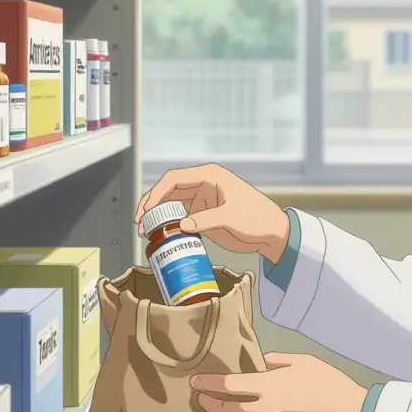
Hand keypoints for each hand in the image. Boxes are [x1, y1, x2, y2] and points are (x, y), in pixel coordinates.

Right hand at [136, 163, 289, 263]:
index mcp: (210, 176)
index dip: (156, 193)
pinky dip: (169, 224)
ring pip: (172, 203)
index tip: (146, 210)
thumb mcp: (230, 217)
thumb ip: (205, 220)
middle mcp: (203, 184)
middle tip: (139, 224)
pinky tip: (161, 235)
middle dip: (152, 205)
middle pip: (169, 190)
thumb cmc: (257, 218)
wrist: (271, 232)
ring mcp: (202, 199)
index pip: (174, 178)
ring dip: (158, 216)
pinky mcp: (204, 213)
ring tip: (145, 232)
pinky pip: (181, 215)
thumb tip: (182, 225)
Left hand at [192, 353, 367, 411]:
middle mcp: (264, 410)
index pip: (229, 385)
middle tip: (201, 397)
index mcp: (269, 386)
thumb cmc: (329, 383)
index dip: (208, 383)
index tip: (196, 380)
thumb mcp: (304, 361)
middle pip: (226, 410)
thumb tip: (263, 361)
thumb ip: (279, 360)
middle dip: (209, 403)